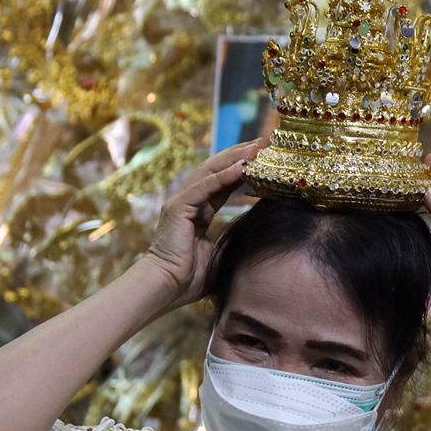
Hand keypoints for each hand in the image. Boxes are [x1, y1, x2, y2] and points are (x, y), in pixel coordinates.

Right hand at [146, 139, 263, 309]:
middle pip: (217, 169)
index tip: (264, 158)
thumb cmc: (191, 277)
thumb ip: (235, 236)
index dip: (242, 169)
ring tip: (256, 147)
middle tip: (263, 143)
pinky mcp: (178, 207)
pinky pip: (204, 186)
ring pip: (211, 171)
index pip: (223, 182)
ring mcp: (182, 201)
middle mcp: (189, 201)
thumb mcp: (222, 251)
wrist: (167, 288)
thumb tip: (260, 230)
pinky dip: (224, 175)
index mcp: (199, 211)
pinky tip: (242, 166)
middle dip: (240, 155)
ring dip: (235, 158)